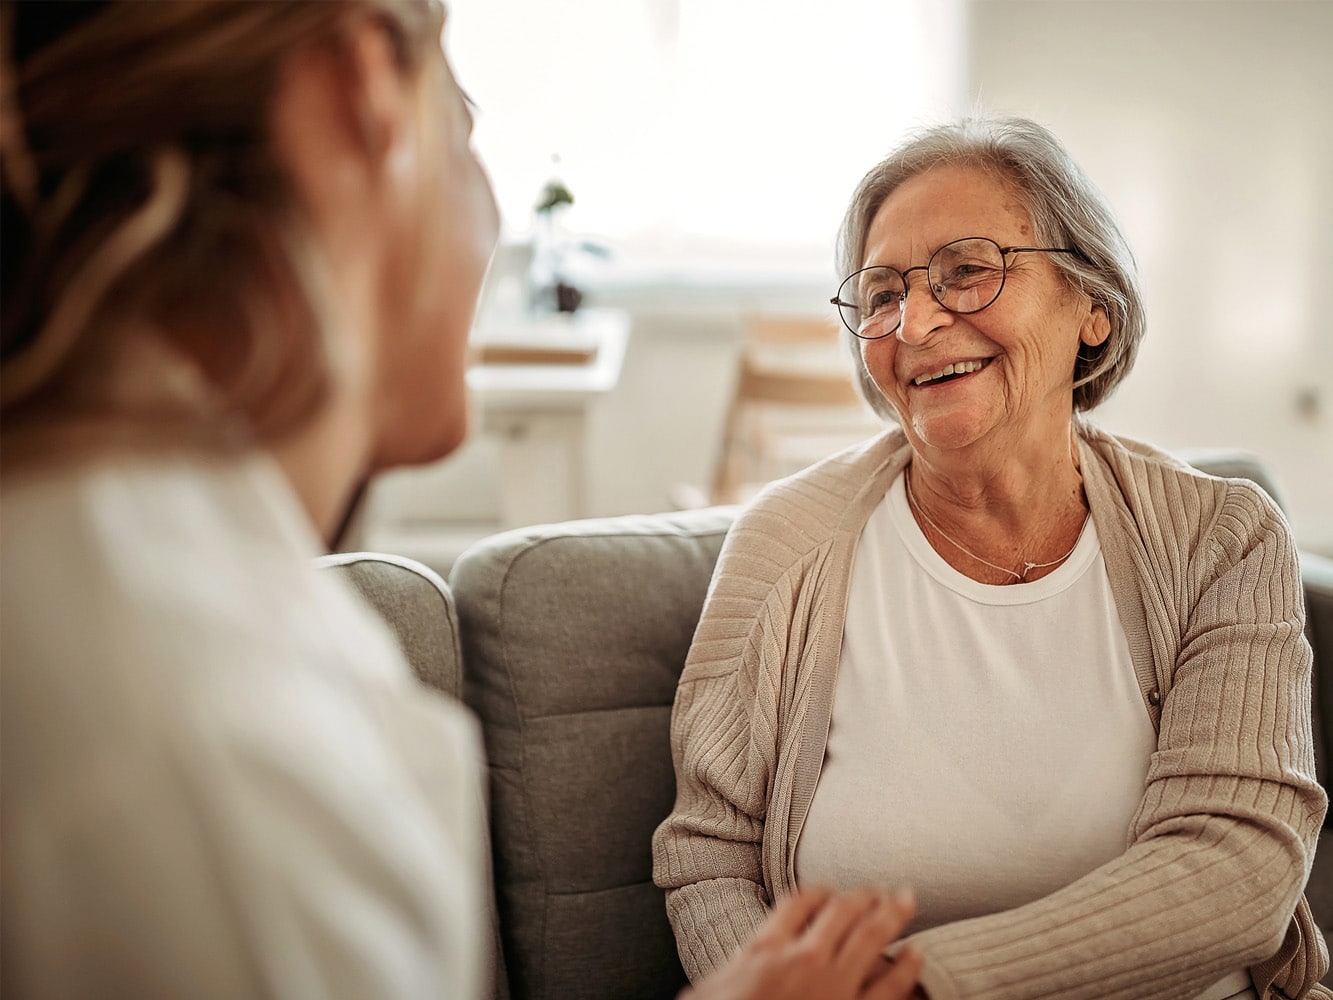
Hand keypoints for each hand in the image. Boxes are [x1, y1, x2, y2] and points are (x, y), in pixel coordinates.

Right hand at [683, 887, 922, 999]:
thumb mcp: (712, 986)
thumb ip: (736, 967)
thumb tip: (738, 965)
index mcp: (766, 947)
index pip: (801, 900)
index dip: (819, 892)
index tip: (828, 892)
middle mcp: (804, 959)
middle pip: (842, 910)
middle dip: (864, 896)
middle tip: (880, 890)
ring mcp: (833, 987)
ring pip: (870, 937)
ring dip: (891, 914)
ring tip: (905, 901)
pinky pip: (890, 987)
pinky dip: (907, 966)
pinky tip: (918, 953)